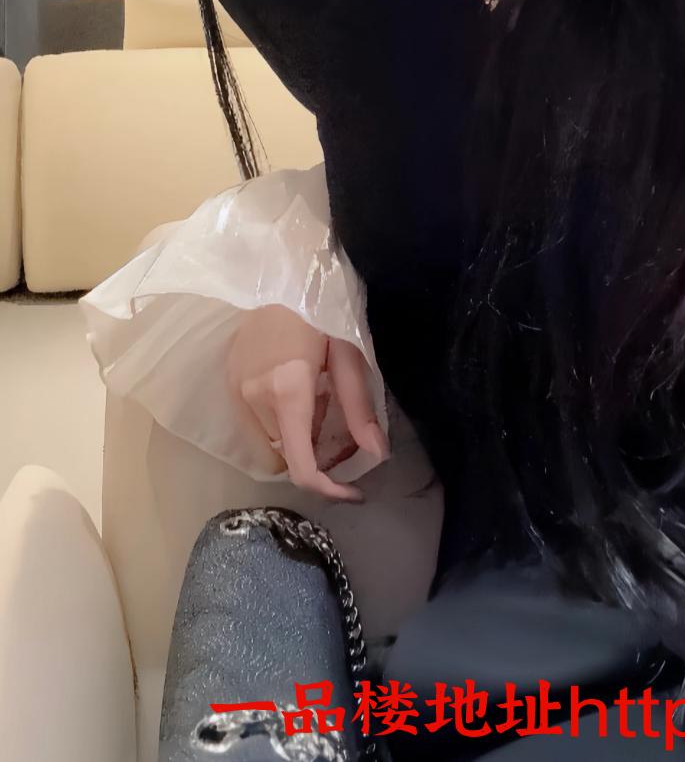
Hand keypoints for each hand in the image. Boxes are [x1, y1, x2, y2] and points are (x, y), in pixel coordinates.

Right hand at [226, 304, 388, 501]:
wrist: (278, 271)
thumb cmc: (320, 307)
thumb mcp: (348, 354)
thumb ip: (358, 408)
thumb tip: (377, 455)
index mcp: (287, 392)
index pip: (300, 467)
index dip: (328, 489)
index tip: (353, 491)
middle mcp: (254, 399)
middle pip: (288, 455)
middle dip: (318, 455)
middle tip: (344, 429)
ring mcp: (236, 391)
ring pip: (270, 443)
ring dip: (297, 438)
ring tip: (321, 402)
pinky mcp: (229, 382)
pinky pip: (254, 424)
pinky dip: (279, 423)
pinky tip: (297, 393)